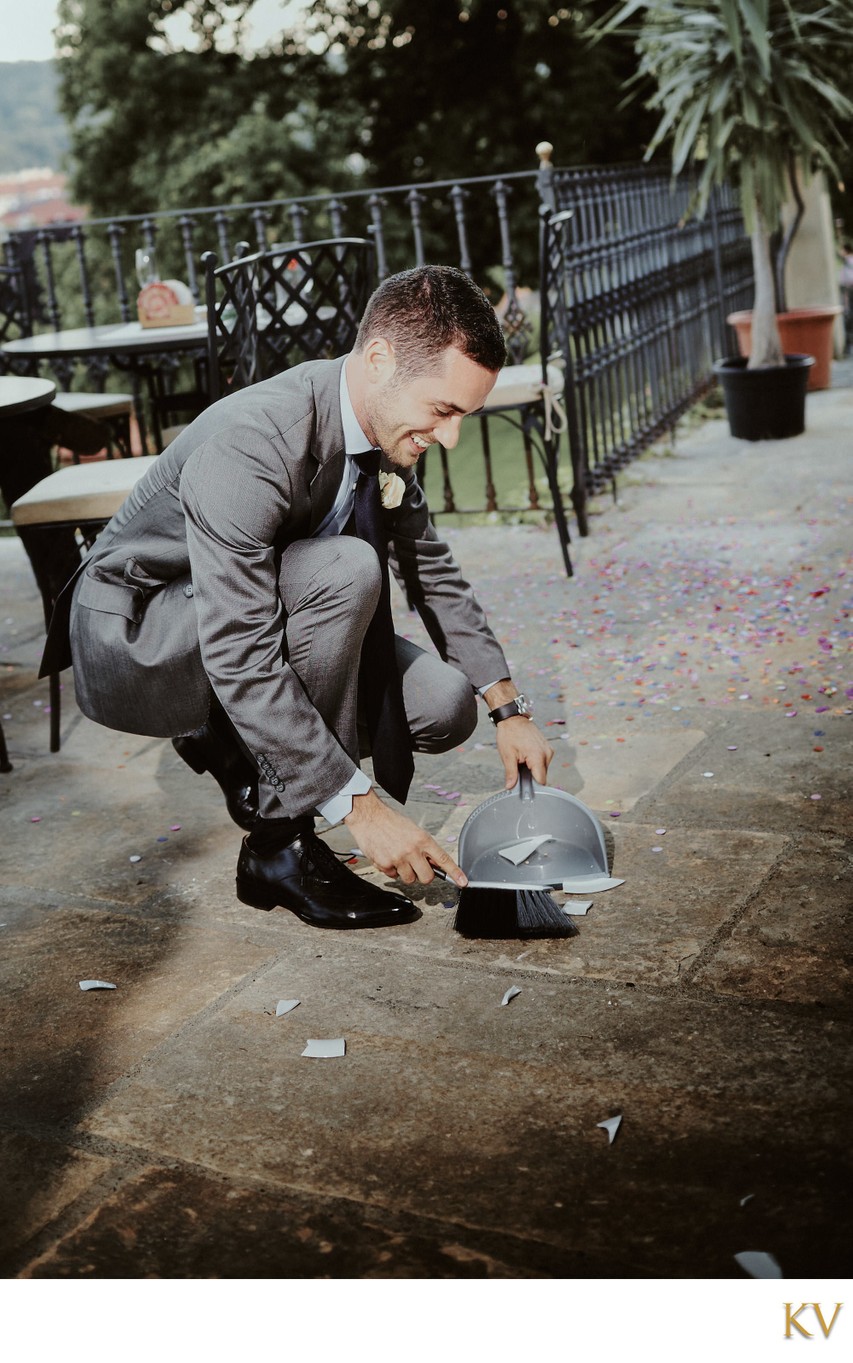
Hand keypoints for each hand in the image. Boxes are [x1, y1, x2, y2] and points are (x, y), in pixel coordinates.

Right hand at [344, 788, 466, 886]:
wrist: (369, 816)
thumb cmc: (391, 822)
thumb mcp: (413, 830)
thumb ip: (424, 847)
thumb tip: (434, 863)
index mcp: (423, 839)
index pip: (443, 859)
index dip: (455, 873)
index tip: (463, 882)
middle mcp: (412, 850)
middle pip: (427, 877)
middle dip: (423, 875)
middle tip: (417, 866)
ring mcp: (398, 858)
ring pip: (410, 879)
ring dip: (406, 873)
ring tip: (399, 858)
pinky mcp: (385, 864)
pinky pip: (393, 876)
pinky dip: (391, 870)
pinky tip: (387, 856)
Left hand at [495, 717, 552, 787]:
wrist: (512, 718)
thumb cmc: (509, 733)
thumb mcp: (507, 756)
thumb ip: (511, 773)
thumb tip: (510, 786)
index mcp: (538, 756)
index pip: (541, 781)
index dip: (532, 786)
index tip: (523, 785)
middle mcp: (547, 753)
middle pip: (542, 775)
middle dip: (530, 776)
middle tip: (518, 768)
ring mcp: (548, 750)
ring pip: (542, 769)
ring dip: (532, 768)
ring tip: (521, 759)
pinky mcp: (547, 747)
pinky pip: (543, 761)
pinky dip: (535, 762)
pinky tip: (526, 755)